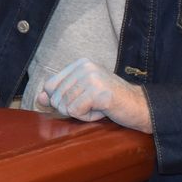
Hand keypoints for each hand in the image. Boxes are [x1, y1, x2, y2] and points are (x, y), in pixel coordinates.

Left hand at [31, 58, 152, 131]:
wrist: (140, 107)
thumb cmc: (111, 102)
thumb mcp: (83, 94)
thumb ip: (61, 94)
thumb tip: (40, 98)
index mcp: (79, 64)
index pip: (50, 85)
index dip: (59, 100)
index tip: (80, 101)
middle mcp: (84, 67)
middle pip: (56, 97)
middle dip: (72, 108)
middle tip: (93, 105)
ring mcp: (91, 78)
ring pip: (65, 105)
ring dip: (81, 113)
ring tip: (98, 107)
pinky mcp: (97, 91)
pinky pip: (76, 111)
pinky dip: (88, 117)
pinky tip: (102, 110)